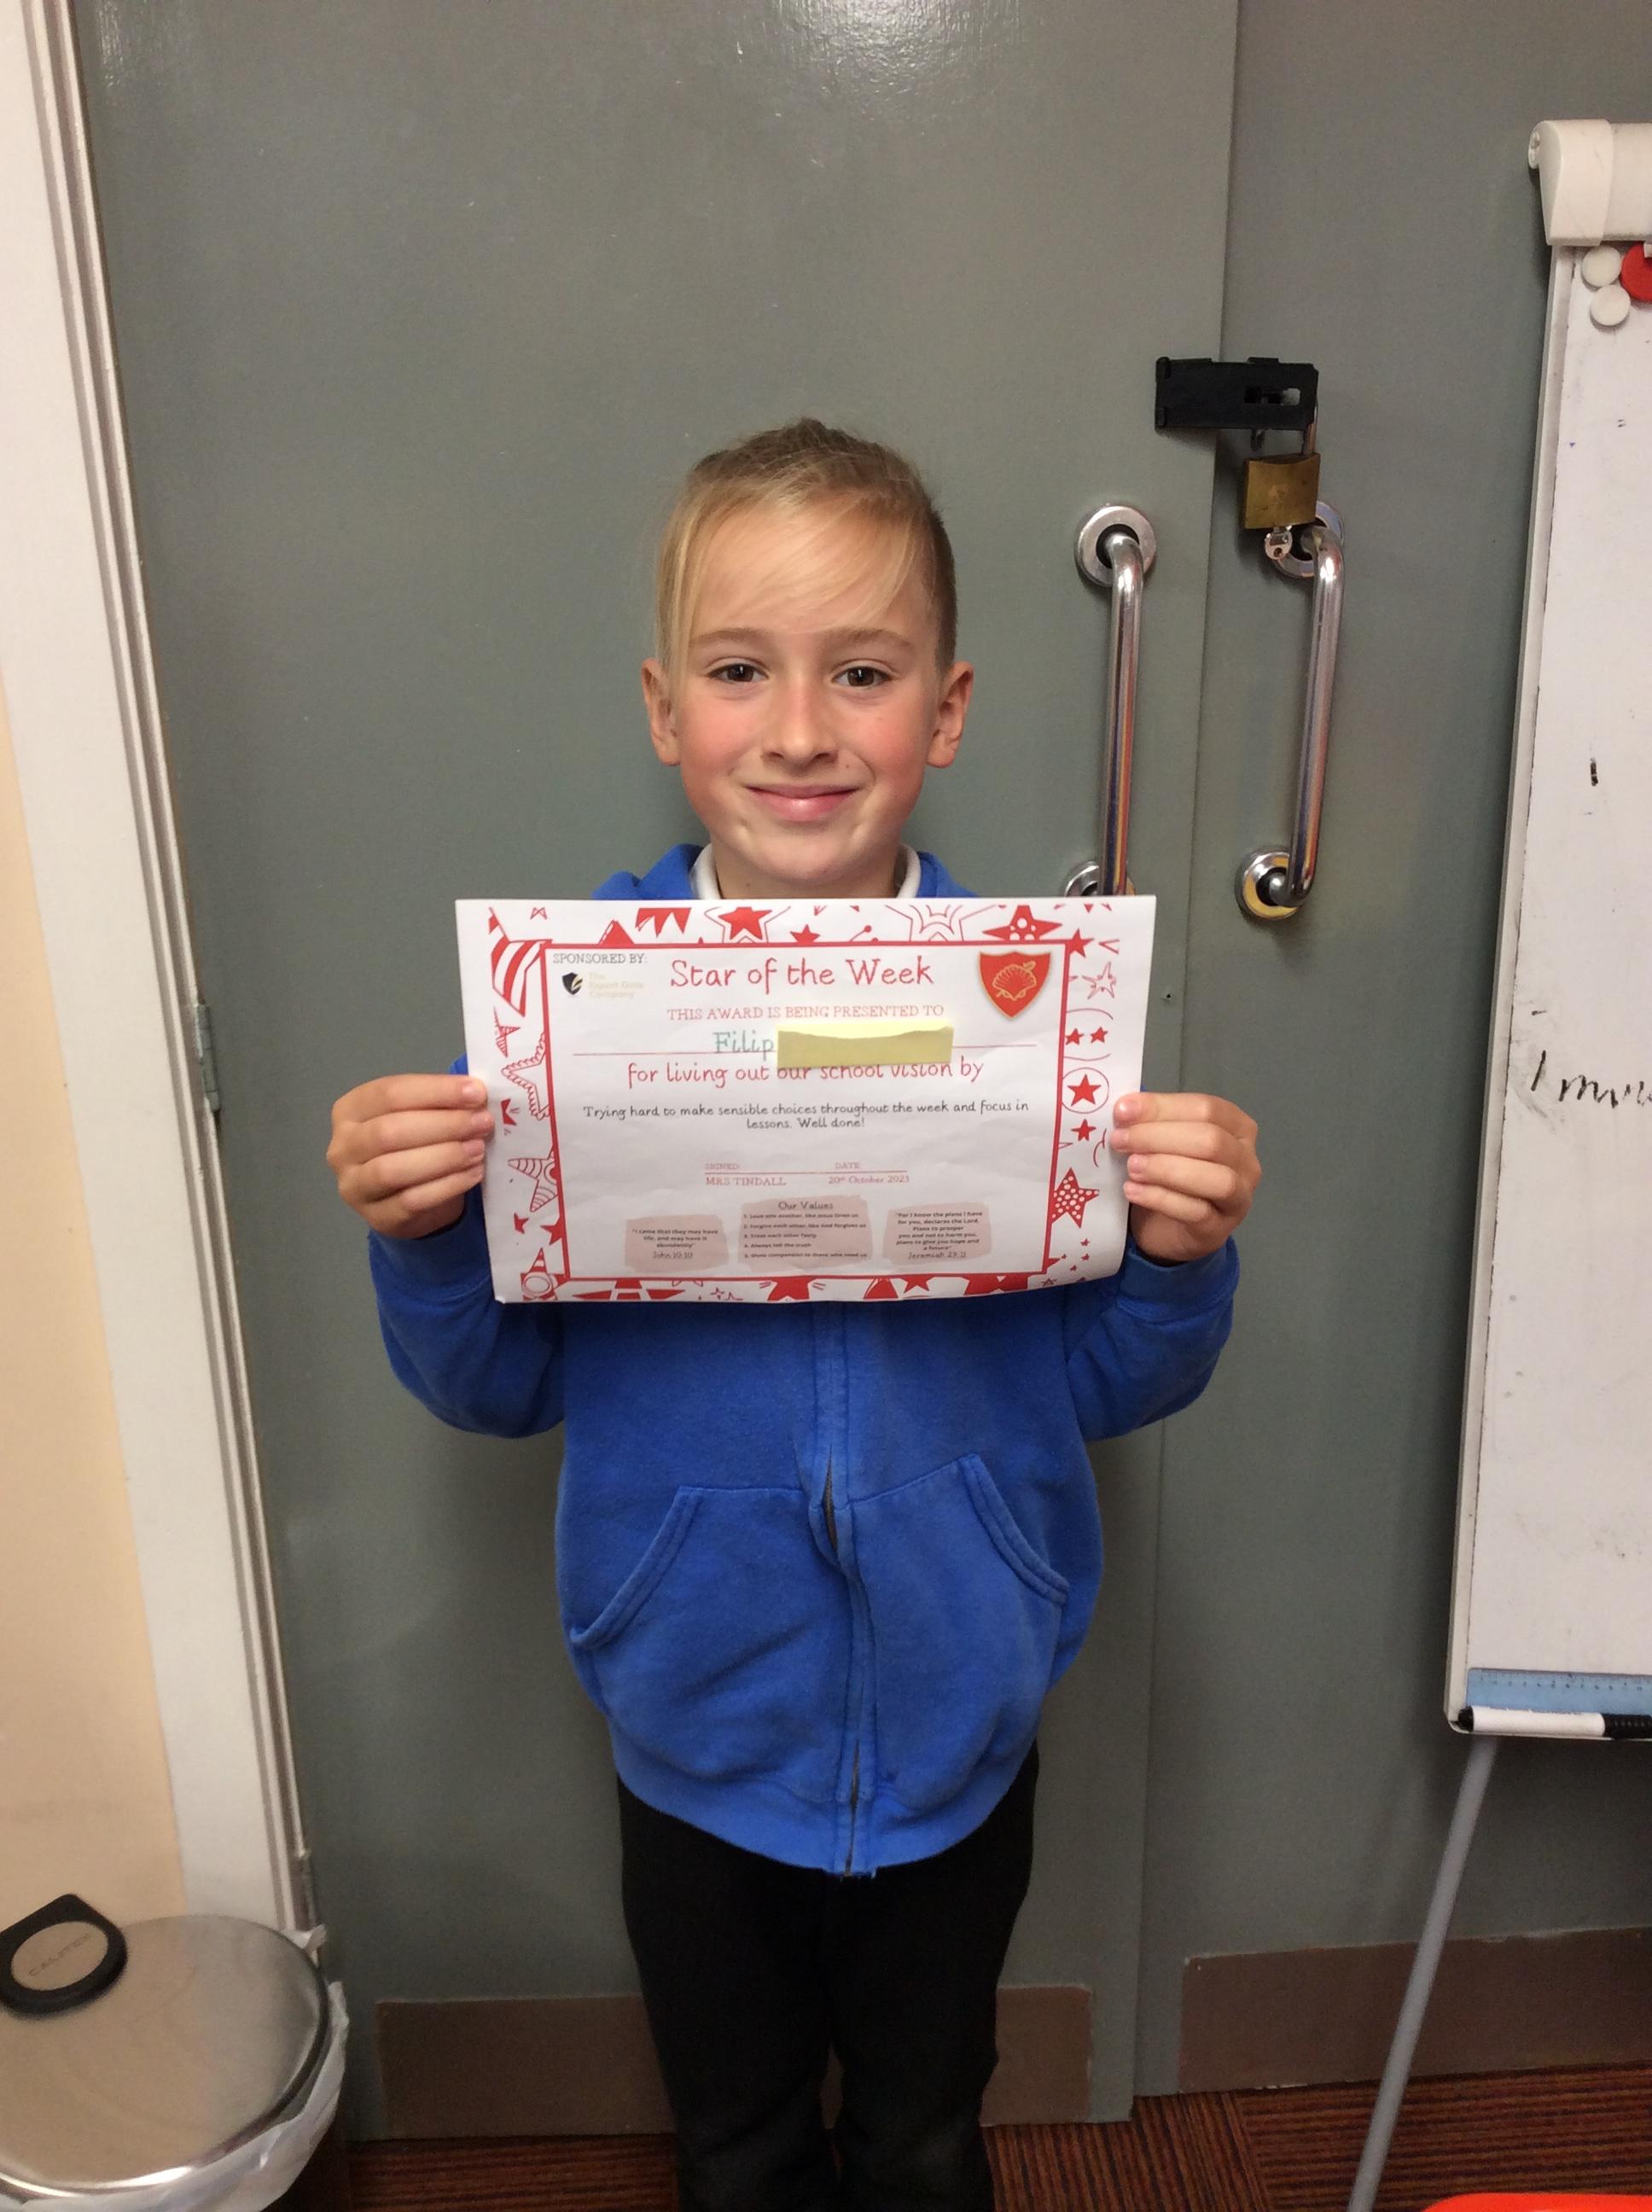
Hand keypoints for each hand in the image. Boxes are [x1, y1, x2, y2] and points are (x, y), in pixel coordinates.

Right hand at [327, 1073, 492, 1237]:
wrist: (406, 1200)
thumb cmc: (413, 1144)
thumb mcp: (419, 1115)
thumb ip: (439, 1102)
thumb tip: (476, 1094)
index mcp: (350, 1110)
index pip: (389, 1093)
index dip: (435, 1091)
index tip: (477, 1093)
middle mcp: (343, 1147)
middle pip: (390, 1131)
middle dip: (443, 1124)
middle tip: (482, 1122)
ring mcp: (355, 1185)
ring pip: (394, 1169)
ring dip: (444, 1156)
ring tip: (478, 1149)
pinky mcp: (376, 1216)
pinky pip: (411, 1201)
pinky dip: (447, 1186)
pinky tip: (474, 1173)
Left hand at [1109, 1092, 1259, 1266]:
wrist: (1170, 1227)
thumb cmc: (1170, 1173)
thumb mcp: (1163, 1140)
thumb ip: (1151, 1121)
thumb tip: (1125, 1108)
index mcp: (1237, 1127)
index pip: (1207, 1108)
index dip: (1163, 1107)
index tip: (1122, 1111)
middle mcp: (1246, 1160)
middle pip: (1210, 1140)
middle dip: (1159, 1137)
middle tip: (1120, 1140)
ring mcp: (1239, 1197)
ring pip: (1214, 1177)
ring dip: (1165, 1168)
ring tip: (1131, 1167)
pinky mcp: (1219, 1228)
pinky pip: (1196, 1212)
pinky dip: (1160, 1198)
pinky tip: (1132, 1191)